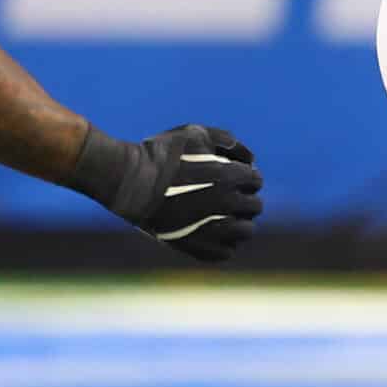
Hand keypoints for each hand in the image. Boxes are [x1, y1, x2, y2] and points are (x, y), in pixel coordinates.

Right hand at [63, 123, 262, 262]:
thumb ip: (227, 141)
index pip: (256, 180)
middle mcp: (228, 204)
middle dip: (245, 199)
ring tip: (225, 218)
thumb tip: (250, 159)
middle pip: (255, 206)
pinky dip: (223, 244)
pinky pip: (226, 252)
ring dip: (240, 223)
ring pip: (246, 232)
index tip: (234, 177)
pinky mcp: (199, 248)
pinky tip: (211, 233)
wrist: (130, 182)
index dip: (247, 177)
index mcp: (230, 176)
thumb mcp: (195, 133)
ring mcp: (214, 229)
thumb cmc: (161, 154)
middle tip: (229, 197)